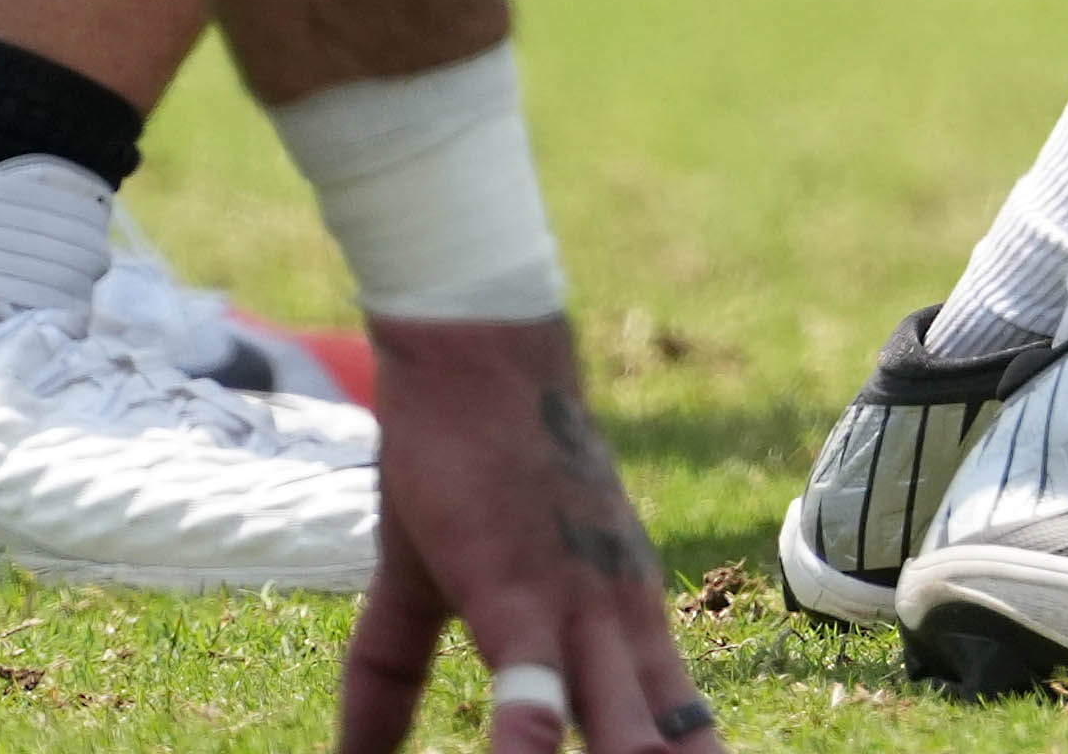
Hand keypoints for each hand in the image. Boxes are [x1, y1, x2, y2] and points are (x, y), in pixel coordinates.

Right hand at [339, 314, 710, 753]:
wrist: (478, 352)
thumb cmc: (463, 466)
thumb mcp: (423, 592)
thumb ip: (387, 687)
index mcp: (623, 629)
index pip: (680, 736)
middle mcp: (623, 627)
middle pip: (668, 749)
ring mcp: (579, 607)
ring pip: (622, 733)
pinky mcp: (517, 583)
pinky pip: (534, 673)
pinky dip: (530, 735)